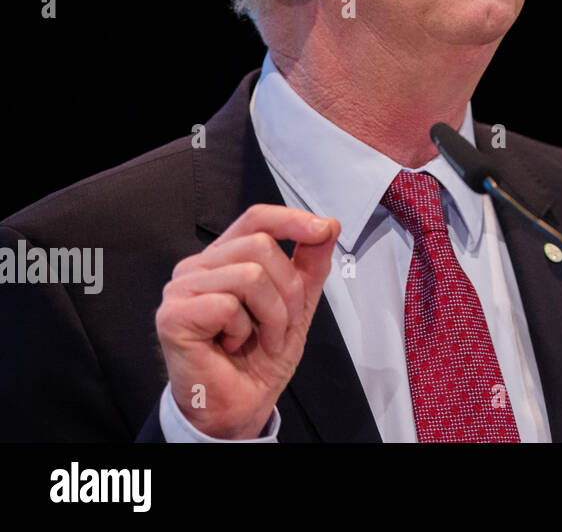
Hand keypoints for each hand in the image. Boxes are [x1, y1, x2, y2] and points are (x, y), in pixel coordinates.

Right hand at [155, 204, 339, 438]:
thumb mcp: (298, 304)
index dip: (292, 219)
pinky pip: (228, 305)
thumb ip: (310, 264)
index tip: (323, 230)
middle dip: (289, 289)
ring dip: (271, 315)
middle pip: (260, 245)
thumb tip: (327, 225)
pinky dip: (243, 330)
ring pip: (249, 275)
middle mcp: (198, 266)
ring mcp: (181, 289)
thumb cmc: (260, 357)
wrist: (241, 405)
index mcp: (225, 257)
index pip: (256, 218)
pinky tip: (231, 345)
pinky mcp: (172, 315)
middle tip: (284, 324)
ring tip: (262, 338)